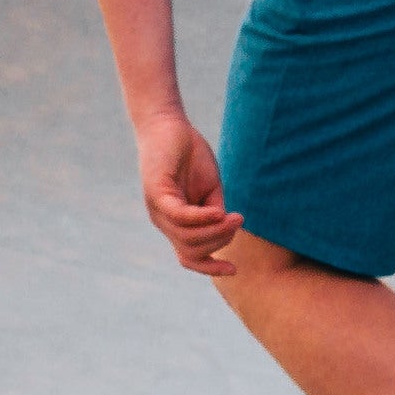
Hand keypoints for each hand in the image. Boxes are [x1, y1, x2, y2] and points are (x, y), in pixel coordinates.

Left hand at [136, 113, 242, 276]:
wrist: (168, 124)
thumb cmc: (189, 155)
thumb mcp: (210, 189)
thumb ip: (216, 212)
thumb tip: (225, 230)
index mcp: (176, 223)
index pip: (189, 257)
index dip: (210, 268)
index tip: (234, 270)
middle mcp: (163, 221)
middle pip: (192, 251)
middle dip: (220, 242)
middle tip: (238, 221)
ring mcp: (157, 209)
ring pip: (187, 238)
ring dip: (215, 231)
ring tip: (236, 217)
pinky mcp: (156, 193)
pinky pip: (180, 216)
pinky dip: (201, 218)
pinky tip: (219, 211)